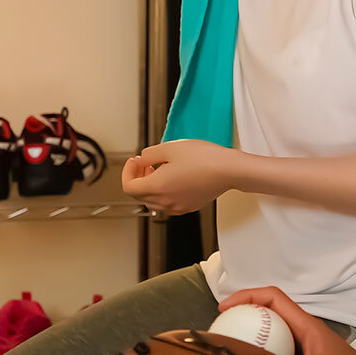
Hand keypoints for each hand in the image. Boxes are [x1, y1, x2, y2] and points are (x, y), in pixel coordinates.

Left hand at [121, 139, 237, 214]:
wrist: (228, 170)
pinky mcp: (189, 207)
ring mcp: (177, 206)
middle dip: (138, 177)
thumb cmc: (203, 158)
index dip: (127, 172)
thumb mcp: (170, 148)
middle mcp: (165, 201)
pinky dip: (163, 192)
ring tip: (160, 169)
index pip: (128, 187)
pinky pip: (168, 203)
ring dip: (150, 185)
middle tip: (145, 162)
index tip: (134, 161)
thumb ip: (149, 154)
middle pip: (139, 195)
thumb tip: (142, 159)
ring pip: (153, 201)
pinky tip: (174, 177)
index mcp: (157, 187)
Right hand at [219, 286, 355, 354]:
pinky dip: (261, 346)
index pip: (274, 298)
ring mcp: (304, 341)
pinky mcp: (304, 354)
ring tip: (228, 344)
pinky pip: (278, 343)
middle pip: (269, 310)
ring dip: (251, 330)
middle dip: (243, 312)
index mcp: (307, 327)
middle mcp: (303, 329)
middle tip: (220, 328)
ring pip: (272, 327)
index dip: (248, 296)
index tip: (226, 308)